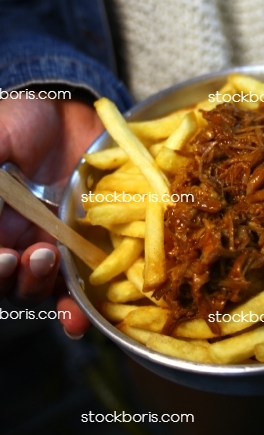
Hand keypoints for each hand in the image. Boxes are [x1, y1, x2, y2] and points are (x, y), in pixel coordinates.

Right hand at [0, 96, 102, 336]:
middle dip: (14, 275)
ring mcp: (49, 246)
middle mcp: (13, 240)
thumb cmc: (26, 120)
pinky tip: (79, 319)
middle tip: (32, 254)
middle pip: (5, 279)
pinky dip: (75, 308)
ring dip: (39, 283)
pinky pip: (75, 287)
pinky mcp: (84, 249)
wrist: (76, 115)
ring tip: (50, 259)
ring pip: (34, 287)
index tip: (5, 255)